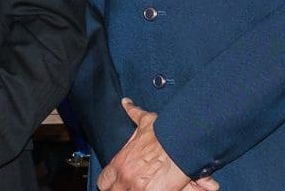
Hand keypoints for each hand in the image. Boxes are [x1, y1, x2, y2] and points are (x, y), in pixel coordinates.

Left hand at [96, 99, 213, 190]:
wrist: (181, 144)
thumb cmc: (164, 134)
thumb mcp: (145, 122)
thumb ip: (133, 114)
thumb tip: (126, 103)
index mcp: (120, 163)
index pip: (103, 181)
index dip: (109, 183)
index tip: (115, 182)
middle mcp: (124, 176)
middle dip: (120, 188)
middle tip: (130, 184)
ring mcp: (136, 187)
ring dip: (130, 189)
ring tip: (141, 184)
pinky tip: (153, 188)